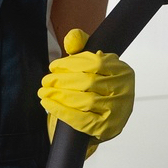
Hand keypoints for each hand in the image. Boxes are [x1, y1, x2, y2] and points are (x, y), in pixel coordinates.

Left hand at [38, 28, 134, 150]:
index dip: (70, 63)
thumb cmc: (95, 90)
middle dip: (62, 80)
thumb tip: (72, 38)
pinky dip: (62, 111)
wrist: (102, 121)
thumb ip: (81, 49)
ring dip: (59, 95)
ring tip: (44, 92)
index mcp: (122, 70)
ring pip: (85, 101)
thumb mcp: (90, 67)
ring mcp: (118, 111)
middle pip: (88, 82)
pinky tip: (48, 104)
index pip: (95, 63)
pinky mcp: (107, 128)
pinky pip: (81, 120)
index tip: (53, 66)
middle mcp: (124, 90)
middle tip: (45, 81)